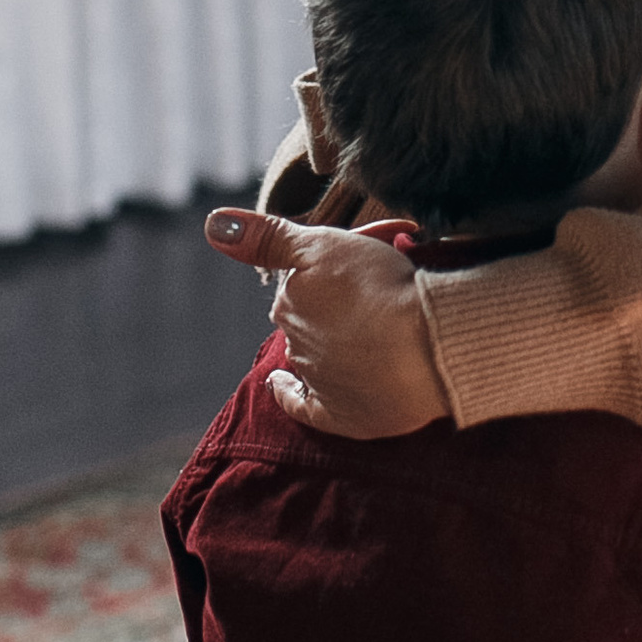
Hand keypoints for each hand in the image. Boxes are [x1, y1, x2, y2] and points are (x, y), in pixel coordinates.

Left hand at [204, 211, 451, 438]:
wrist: (429, 346)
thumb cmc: (382, 288)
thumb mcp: (324, 244)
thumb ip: (268, 237)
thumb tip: (212, 225)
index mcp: (293, 301)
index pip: (302, 280)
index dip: (334, 270)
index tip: (364, 263)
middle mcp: (297, 341)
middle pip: (309, 316)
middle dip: (333, 304)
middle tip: (377, 291)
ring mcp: (318, 380)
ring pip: (313, 354)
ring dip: (333, 341)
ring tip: (374, 325)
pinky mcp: (342, 416)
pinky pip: (303, 405)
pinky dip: (289, 393)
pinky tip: (280, 384)